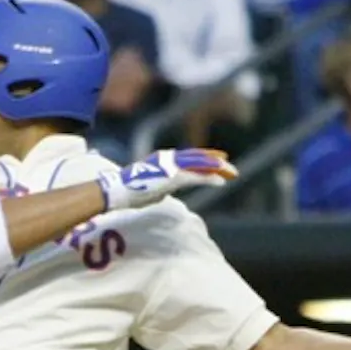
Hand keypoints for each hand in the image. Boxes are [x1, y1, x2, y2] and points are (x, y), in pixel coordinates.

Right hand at [97, 148, 237, 210]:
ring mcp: (171, 167)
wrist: (118, 191)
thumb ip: (164, 187)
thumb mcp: (152, 188)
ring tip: (231, 172)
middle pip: (198, 158)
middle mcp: (169, 159)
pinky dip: (208, 179)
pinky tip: (220, 182)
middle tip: (231, 168)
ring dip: (217, 168)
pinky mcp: (172, 177)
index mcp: (165, 159)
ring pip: (200, 164)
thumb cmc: (131, 192)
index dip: (206, 157)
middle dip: (216, 162)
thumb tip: (168, 192)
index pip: (190, 156)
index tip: (220, 159)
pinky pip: (195, 177)